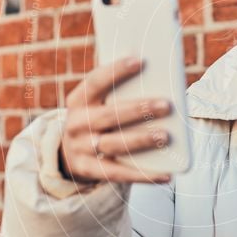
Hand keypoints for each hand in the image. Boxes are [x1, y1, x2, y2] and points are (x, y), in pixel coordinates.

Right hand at [58, 56, 172, 184]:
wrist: (69, 151)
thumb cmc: (97, 116)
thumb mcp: (99, 102)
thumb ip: (120, 91)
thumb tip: (160, 77)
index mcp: (79, 99)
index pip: (96, 82)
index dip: (116, 71)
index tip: (140, 61)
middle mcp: (76, 123)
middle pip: (109, 116)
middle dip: (138, 109)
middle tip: (166, 105)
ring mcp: (81, 148)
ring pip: (114, 144)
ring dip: (142, 140)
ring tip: (166, 136)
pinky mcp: (89, 170)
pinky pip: (118, 174)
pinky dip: (143, 175)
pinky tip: (166, 175)